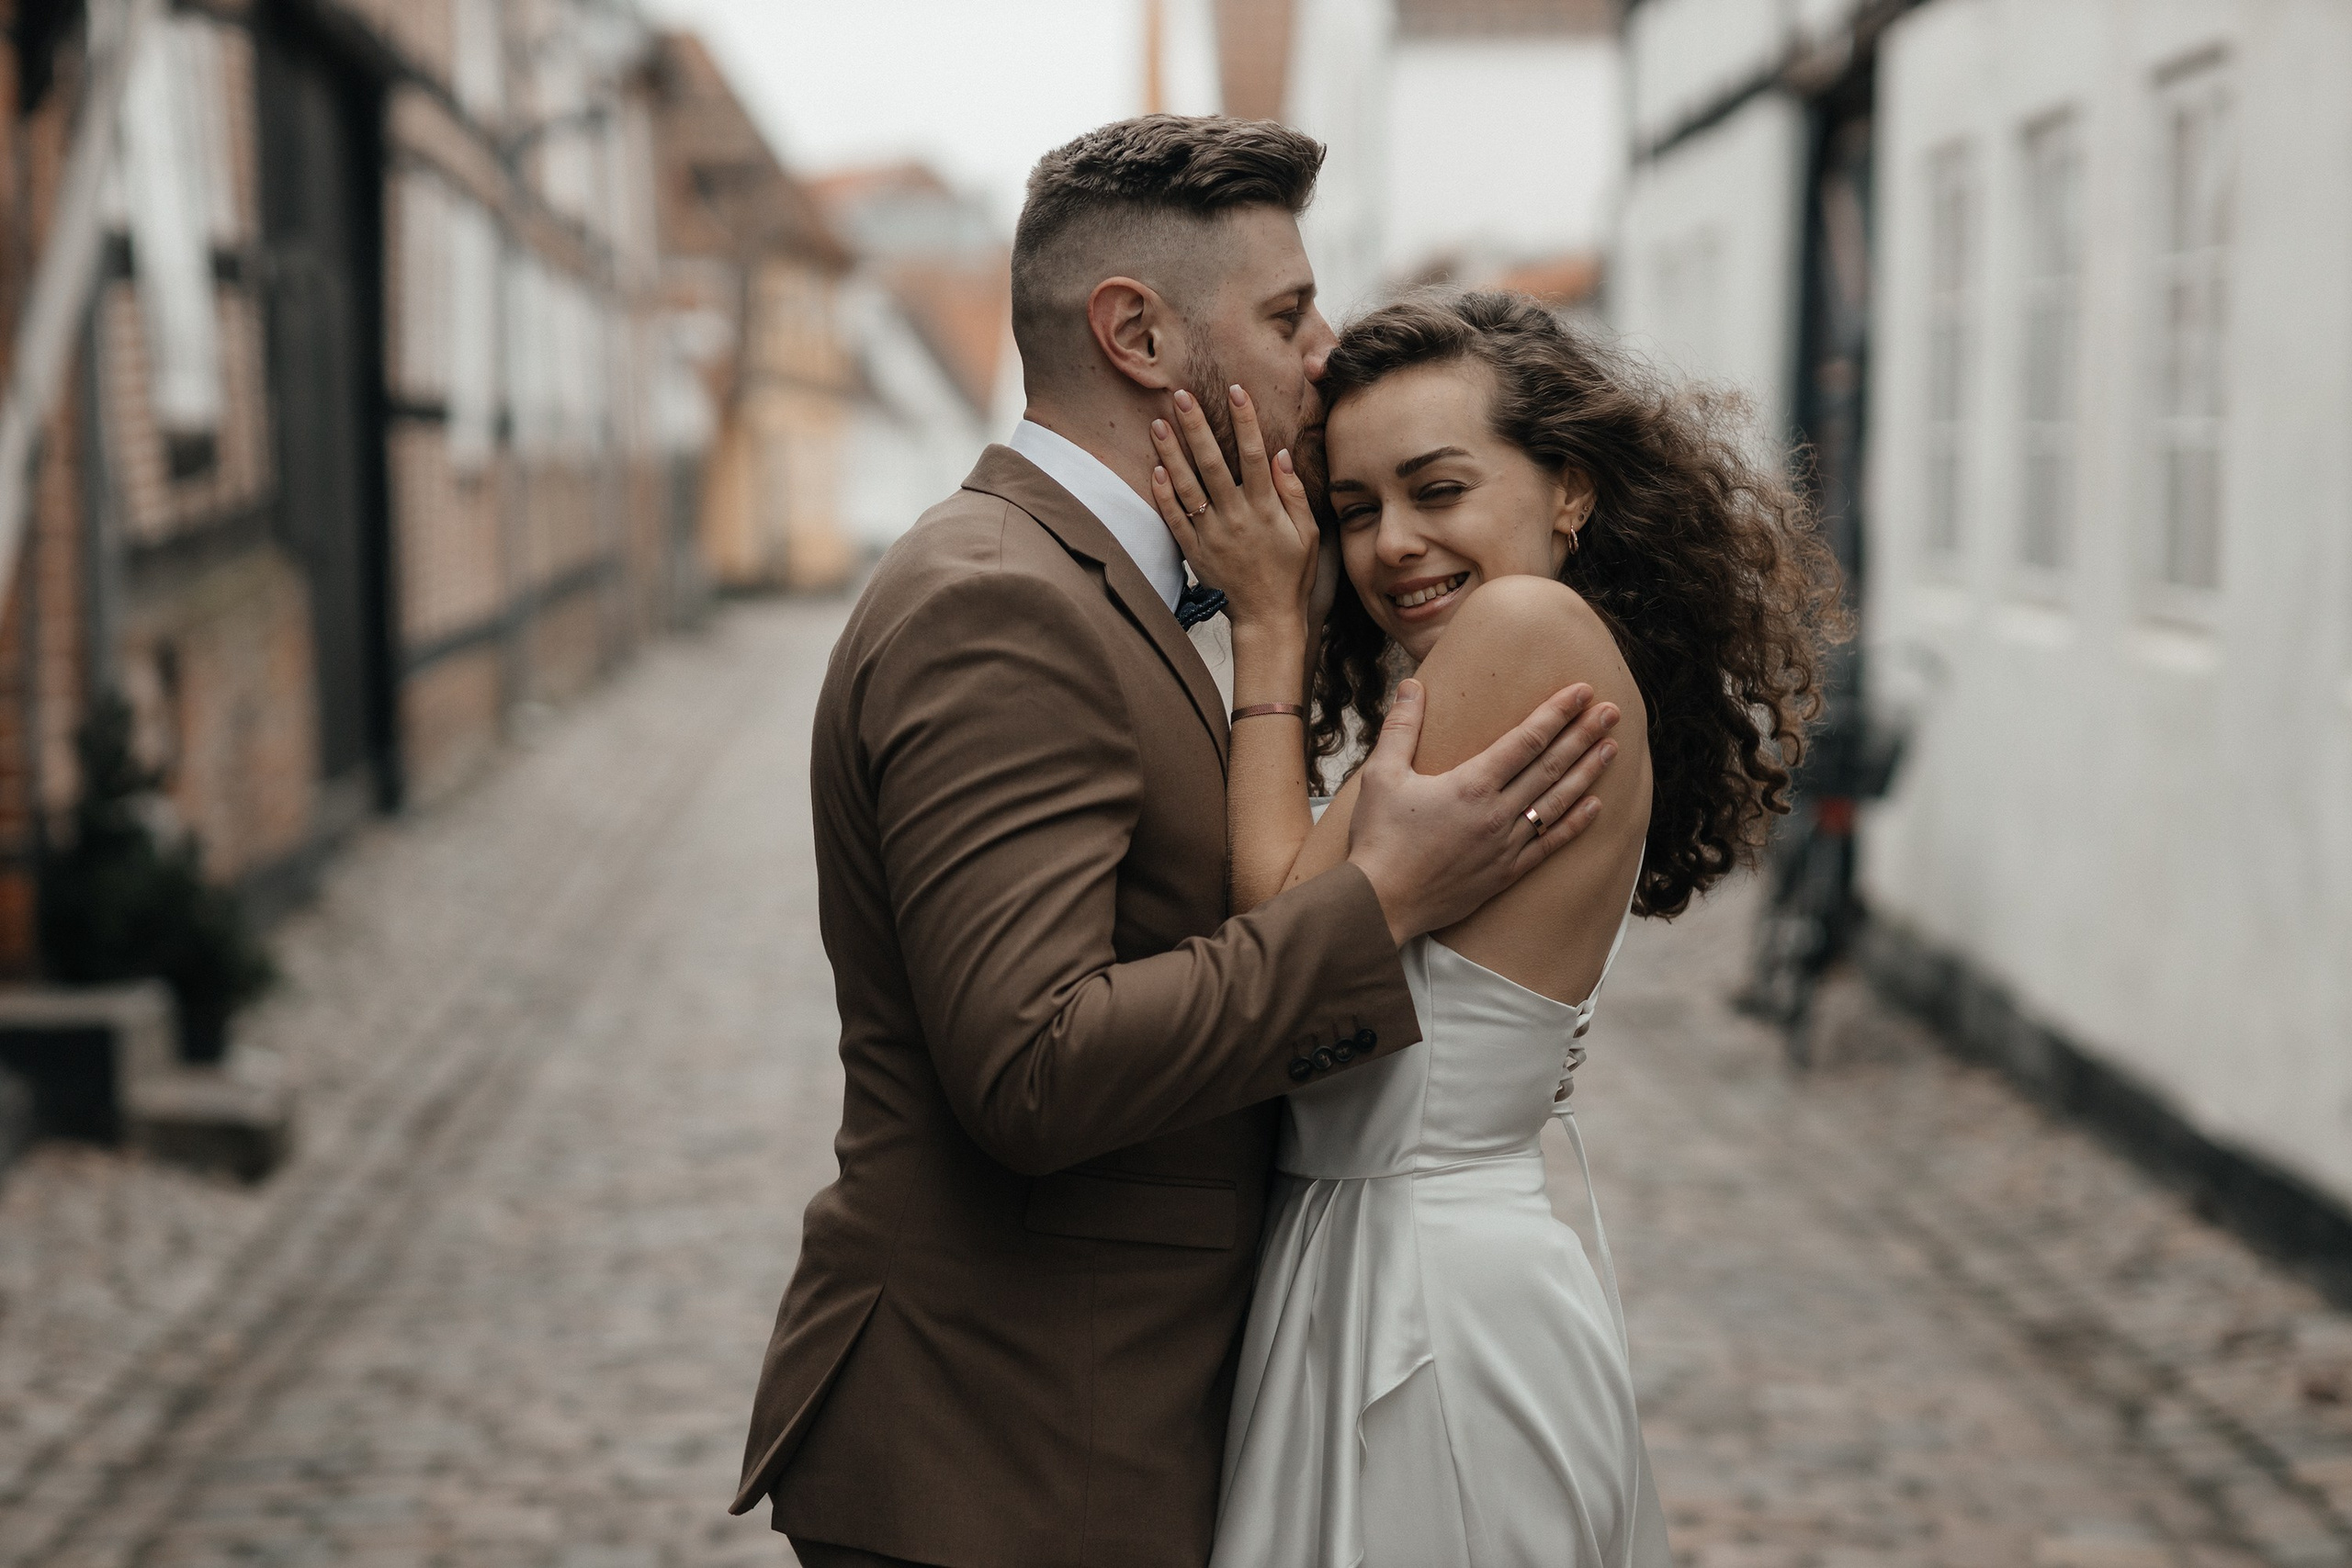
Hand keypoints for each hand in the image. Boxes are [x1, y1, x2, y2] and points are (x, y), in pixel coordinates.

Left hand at [1149, 385, 1318, 630]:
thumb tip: (1281, 454)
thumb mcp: (1307, 533)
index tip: (1236, 391)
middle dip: (1196, 427)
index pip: (1254, 455)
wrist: (1267, 617)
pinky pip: (1175, 519)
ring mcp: (1212, 535)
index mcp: (1266, 509)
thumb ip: (1294, 493)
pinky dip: (1164, 495)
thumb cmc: (1291, 573)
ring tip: (1157, 423)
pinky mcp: (1194, 552)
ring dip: (1172, 453)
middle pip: (1213, 464)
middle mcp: (1236, 517)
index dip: (1245, 421)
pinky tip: (1155, 469)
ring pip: (1187, 487)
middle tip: (1180, 395)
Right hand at [1346, 679, 1620, 945]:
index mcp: (1471, 785)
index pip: (1525, 740)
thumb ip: (1401, 727)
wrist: (1380, 904)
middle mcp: (1497, 813)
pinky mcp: (1505, 873)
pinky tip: (1595, 806)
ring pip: (1557, 802)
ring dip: (1587, 773)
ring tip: (1611, 748)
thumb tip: (1411, 684)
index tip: (1582, 690)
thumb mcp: (1381, 775)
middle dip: (1584, 735)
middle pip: (1551, 766)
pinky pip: (1549, 845)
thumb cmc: (1377, 838)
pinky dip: (1575, 824)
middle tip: (1614, 711)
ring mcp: (1506, 846)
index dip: (1556, 713)